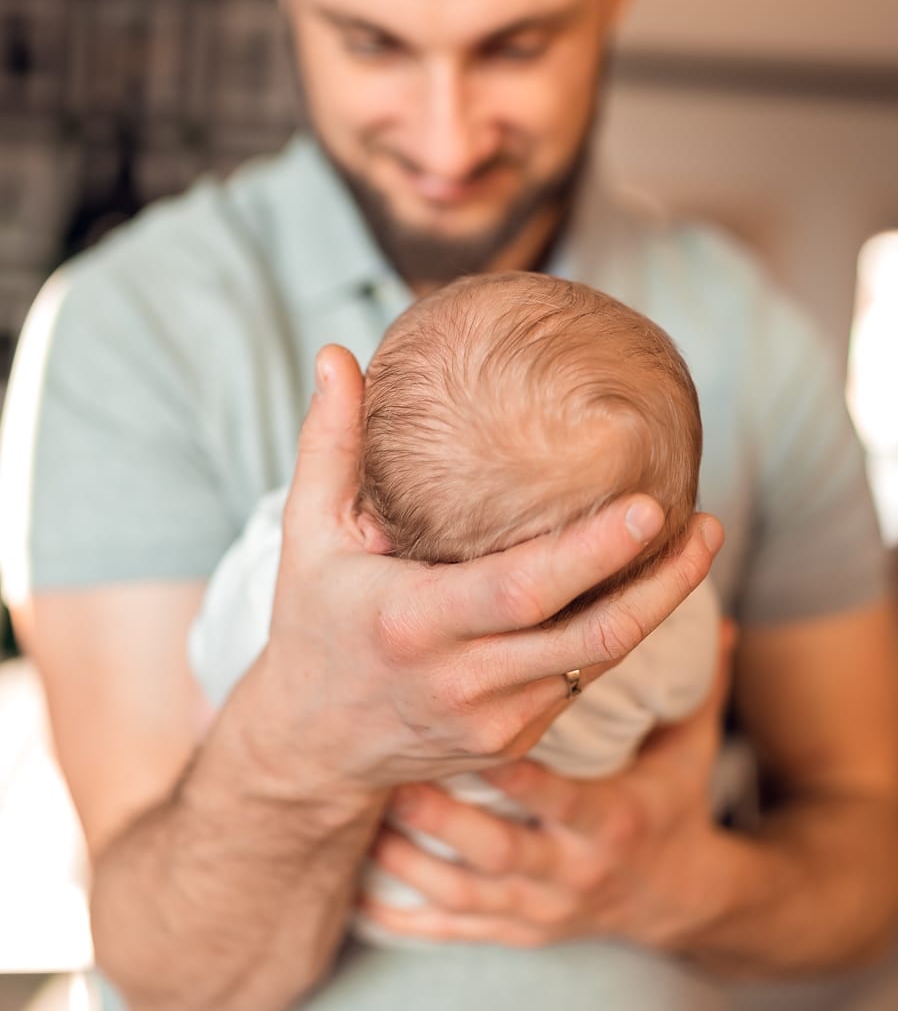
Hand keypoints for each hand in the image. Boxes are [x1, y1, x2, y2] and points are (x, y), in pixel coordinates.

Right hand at [250, 344, 723, 798]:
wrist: (312, 747)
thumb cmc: (313, 622)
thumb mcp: (307, 533)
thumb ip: (329, 443)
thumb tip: (339, 355)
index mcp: (414, 623)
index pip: (523, 590)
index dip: (593, 552)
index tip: (653, 505)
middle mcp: (462, 681)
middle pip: (589, 637)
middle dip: (662, 583)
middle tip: (709, 523)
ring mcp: (493, 720)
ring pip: (599, 665)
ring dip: (659, 607)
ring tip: (702, 545)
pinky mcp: (514, 739)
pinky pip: (583, 684)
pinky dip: (621, 637)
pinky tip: (651, 589)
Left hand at [358, 623, 737, 948]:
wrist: (682, 900)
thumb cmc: (674, 800)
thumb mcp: (689, 746)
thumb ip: (695, 679)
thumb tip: (715, 611)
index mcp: (610, 821)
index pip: (555, 793)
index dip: (511, 771)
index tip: (463, 734)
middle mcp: (572, 872)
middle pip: (496, 849)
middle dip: (443, 819)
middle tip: (390, 778)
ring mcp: (541, 907)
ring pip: (463, 892)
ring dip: (410, 863)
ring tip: (364, 823)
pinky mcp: (518, 929)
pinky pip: (453, 929)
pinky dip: (406, 918)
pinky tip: (360, 898)